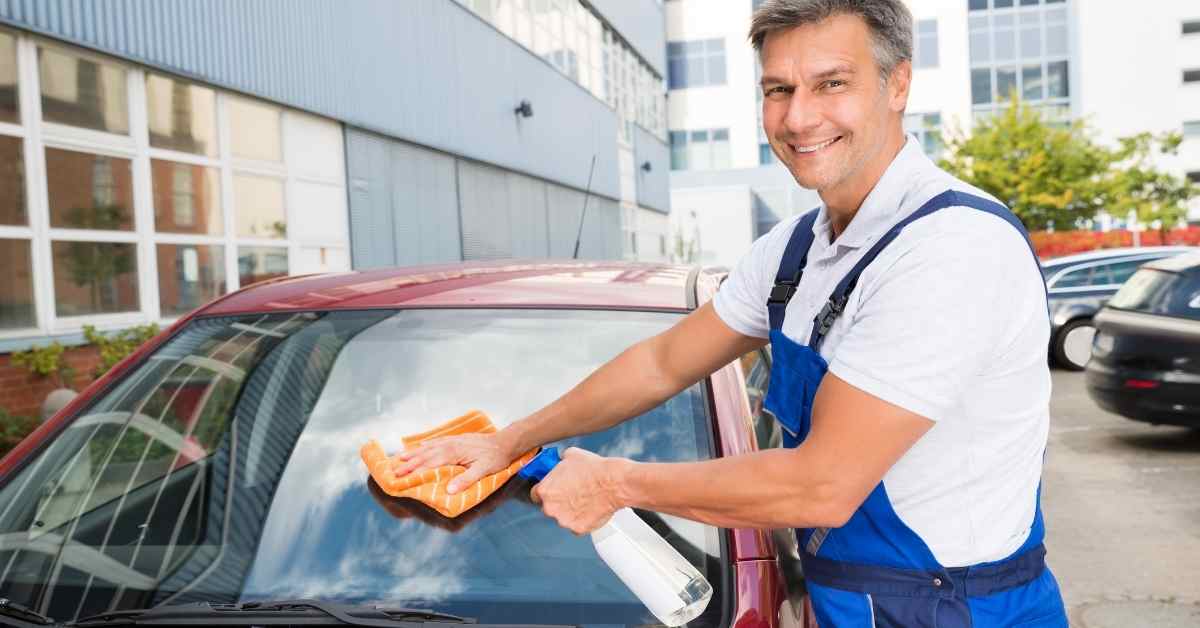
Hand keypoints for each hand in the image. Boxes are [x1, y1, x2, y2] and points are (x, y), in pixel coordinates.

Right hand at [390, 431, 515, 493]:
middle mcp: (450, 445)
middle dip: (409, 464)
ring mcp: (453, 441)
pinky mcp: (457, 440)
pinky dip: (426, 445)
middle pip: (425, 455)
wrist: (505, 442)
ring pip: (429, 447)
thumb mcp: (483, 471)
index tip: (402, 478)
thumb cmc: (495, 458)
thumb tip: (449, 490)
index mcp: (454, 453)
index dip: (415, 471)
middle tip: (394, 471)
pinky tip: (420, 447)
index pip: (430, 464)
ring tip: (400, 458)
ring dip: (414, 453)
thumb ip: (466, 479)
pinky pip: (437, 441)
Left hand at [531, 447, 629, 534]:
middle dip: (559, 502)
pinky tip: (591, 509)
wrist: (613, 483)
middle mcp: (550, 508)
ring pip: (564, 518)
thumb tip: (561, 462)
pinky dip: (583, 520)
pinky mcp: (578, 529)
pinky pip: (577, 527)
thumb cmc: (593, 469)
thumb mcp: (571, 455)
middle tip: (573, 494)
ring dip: (571, 512)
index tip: (554, 490)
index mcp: (545, 490)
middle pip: (549, 508)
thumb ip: (559, 463)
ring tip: (586, 500)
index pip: (536, 495)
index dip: (547, 491)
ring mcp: (564, 520)